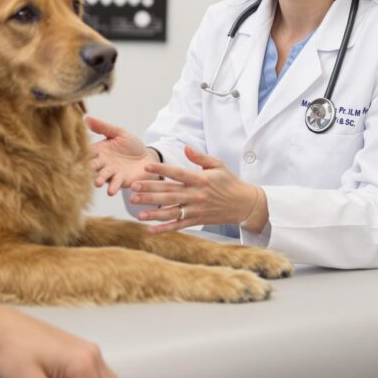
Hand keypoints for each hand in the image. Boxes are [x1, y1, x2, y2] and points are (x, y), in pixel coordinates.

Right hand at [87, 116, 158, 195]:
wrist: (148, 157)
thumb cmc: (132, 145)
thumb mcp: (119, 133)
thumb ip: (103, 127)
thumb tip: (86, 117)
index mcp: (100, 150)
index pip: (88, 151)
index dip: (81, 152)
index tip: (73, 154)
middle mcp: (102, 163)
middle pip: (92, 165)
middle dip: (88, 168)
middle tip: (84, 170)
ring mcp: (111, 173)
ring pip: (102, 176)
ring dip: (99, 180)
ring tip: (97, 183)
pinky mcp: (121, 181)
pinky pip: (116, 184)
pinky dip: (113, 187)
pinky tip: (111, 191)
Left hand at [129, 145, 263, 233]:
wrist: (243, 204)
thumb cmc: (229, 182)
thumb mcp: (217, 165)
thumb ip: (200, 157)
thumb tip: (185, 148)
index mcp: (200, 179)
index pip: (177, 173)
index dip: (161, 170)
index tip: (145, 167)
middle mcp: (196, 195)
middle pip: (170, 193)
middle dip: (150, 192)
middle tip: (133, 191)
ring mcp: (196, 209)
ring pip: (172, 211)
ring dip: (154, 213)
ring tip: (138, 213)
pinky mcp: (197, 220)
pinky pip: (178, 225)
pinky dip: (165, 229)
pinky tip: (150, 230)